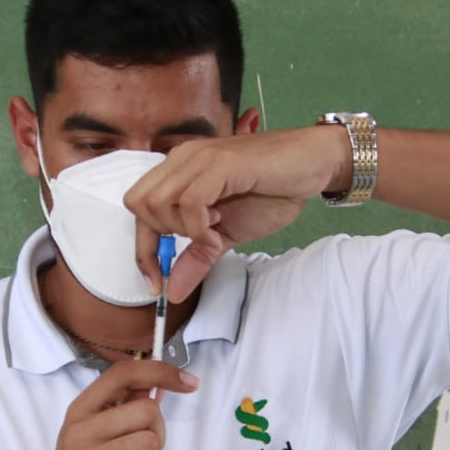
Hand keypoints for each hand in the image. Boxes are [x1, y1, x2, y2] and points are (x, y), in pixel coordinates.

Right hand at [25, 359, 198, 449]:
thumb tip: (159, 384)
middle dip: (159, 435)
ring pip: (147, 440)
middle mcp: (78, 426)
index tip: (190, 382)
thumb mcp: (107, 441)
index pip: (124, 372)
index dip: (161, 371)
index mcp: (82, 409)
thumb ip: (128, 412)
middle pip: (147, 409)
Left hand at [125, 125, 350, 299]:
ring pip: (158, 202)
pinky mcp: (221, 164)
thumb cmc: (272, 190)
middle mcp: (183, 158)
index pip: (137, 208)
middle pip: (138, 204)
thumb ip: (198, 257)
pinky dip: (199, 227)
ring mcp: (200, 158)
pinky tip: (220, 230)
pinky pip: (190, 202)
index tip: (156, 283)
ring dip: (182, 229)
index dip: (142, 250)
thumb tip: (173, 291)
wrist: (312, 163)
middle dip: (160, 237)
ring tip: (213, 232)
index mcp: (179, 170)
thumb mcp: (228, 234)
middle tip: (196, 244)